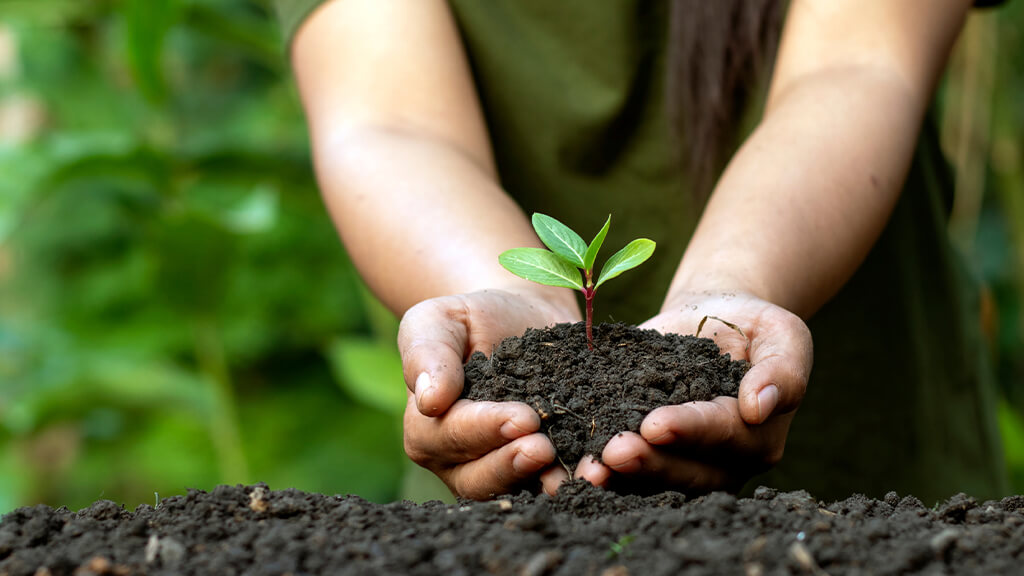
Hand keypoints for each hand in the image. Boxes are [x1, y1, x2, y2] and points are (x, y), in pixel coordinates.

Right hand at [398, 289, 578, 498]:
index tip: (521, 417)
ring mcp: (502, 471)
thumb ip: (427, 353)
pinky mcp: (543, 469)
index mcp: (428, 430)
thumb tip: (428, 400)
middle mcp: (461, 463)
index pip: (451, 436)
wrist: (522, 318)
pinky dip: (578, 477)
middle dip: (513, 464)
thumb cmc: (472, 318)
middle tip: (544, 449)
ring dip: (548, 482)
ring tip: (578, 470)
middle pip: (480, 477)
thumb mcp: (438, 320)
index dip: (485, 429)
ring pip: (519, 489)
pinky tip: (602, 468)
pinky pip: (555, 481)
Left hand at [575, 290, 812, 493]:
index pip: (724, 436)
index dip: (690, 430)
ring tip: (592, 467)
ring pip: (655, 480)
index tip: (656, 423)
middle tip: (614, 452)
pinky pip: (628, 470)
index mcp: (758, 437)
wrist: (713, 317)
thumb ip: (783, 371)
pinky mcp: (650, 453)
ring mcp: (685, 463)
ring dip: (622, 477)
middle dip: (650, 462)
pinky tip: (576, 465)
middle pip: (688, 471)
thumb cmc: (753, 325)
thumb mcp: (782, 334)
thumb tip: (759, 407)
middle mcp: (722, 462)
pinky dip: (603, 469)